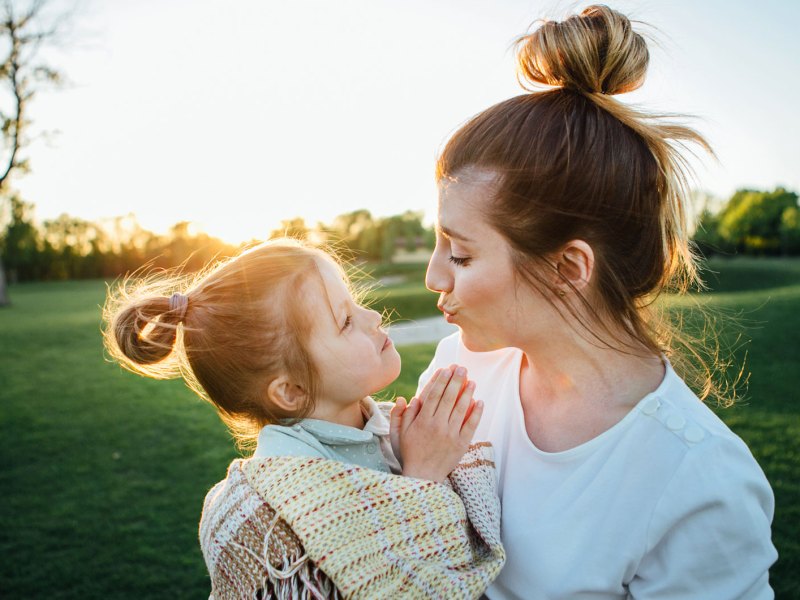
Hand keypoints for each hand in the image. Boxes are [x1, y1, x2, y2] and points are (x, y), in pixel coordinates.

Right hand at [391, 366, 482, 481]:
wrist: (423, 476)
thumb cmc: (409, 453)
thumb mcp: (398, 434)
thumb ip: (400, 415)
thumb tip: (404, 398)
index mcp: (422, 421)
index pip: (433, 395)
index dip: (440, 381)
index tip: (446, 369)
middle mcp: (437, 426)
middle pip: (448, 398)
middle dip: (456, 381)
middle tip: (462, 368)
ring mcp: (450, 435)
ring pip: (460, 409)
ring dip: (467, 393)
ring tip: (472, 381)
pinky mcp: (461, 444)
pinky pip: (470, 426)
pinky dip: (476, 413)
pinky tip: (479, 402)